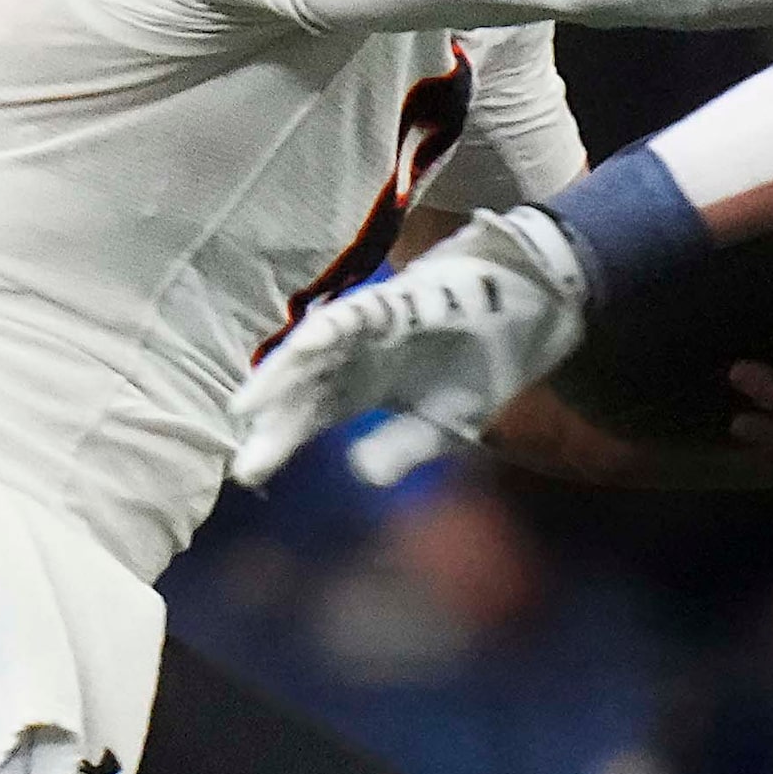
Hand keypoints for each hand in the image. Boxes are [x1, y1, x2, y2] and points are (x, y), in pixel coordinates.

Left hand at [228, 207, 589, 486]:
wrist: (532, 313)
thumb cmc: (483, 364)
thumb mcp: (447, 425)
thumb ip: (403, 449)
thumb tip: (358, 471)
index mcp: (364, 385)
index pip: (310, 414)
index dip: (279, 440)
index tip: (247, 473)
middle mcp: (359, 355)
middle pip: (304, 387)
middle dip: (273, 419)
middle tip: (241, 458)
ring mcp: (374, 326)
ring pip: (317, 349)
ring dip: (285, 374)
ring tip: (250, 404)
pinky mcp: (399, 300)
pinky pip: (358, 314)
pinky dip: (331, 329)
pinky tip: (303, 347)